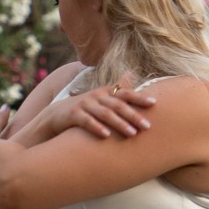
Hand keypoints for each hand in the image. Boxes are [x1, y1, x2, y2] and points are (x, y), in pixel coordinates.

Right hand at [31, 81, 156, 143]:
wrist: (55, 116)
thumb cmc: (83, 109)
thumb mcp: (100, 98)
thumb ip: (116, 88)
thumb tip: (132, 72)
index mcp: (105, 93)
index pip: (125, 93)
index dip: (139, 97)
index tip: (154, 103)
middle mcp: (96, 97)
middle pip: (118, 105)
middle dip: (134, 115)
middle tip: (147, 126)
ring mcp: (84, 105)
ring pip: (105, 114)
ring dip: (119, 124)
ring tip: (132, 134)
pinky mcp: (73, 115)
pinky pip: (86, 121)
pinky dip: (96, 128)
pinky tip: (106, 136)